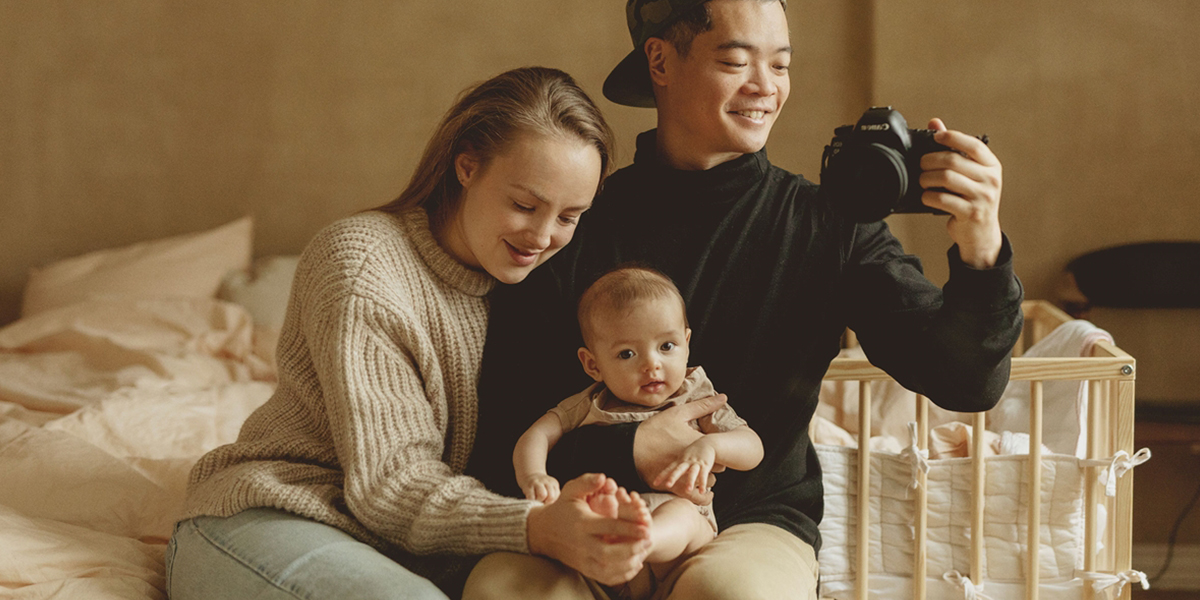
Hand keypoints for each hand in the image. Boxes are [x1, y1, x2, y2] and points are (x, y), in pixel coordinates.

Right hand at [526, 474, 651, 585]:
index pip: (608, 527)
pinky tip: (634, 564)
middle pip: (607, 553)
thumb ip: (587, 481)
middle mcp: (581, 544)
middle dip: (631, 548)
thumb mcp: (571, 490)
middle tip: (648, 540)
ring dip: (629, 563)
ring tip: (644, 552)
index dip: (629, 528)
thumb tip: (604, 477)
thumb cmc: (562, 507)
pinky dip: (621, 575)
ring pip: (607, 569)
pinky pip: (604, 577)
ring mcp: (582, 559)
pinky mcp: (583, 568)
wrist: (543, 531)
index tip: (647, 527)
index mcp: (581, 523)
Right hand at [634, 394, 726, 503]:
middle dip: (713, 464)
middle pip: (717, 467)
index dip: (717, 451)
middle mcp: (694, 461)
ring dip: (705, 478)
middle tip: (705, 461)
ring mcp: (686, 475)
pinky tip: (701, 491)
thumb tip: (723, 396)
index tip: (711, 449)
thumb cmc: (655, 429)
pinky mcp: (676, 487)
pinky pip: (696, 496)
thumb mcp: (678, 413)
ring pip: (708, 482)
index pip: (720, 451)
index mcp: (697, 443)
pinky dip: (701, 495)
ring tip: (699, 473)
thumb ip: (703, 406)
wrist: (632, 447)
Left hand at [653, 438, 716, 501]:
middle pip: (678, 470)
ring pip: (692, 472)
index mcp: (680, 461)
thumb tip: (666, 476)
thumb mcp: (682, 457)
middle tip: (668, 485)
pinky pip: (703, 475)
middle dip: (673, 477)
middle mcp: (686, 462)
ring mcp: (696, 463)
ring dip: (690, 481)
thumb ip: (676, 466)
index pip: (669, 469)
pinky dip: (703, 484)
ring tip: (688, 490)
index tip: (655, 483)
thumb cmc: (693, 453)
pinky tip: (702, 492)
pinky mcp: (705, 465)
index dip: (662, 476)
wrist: (707, 443)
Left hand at [920, 118, 1003, 268]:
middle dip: (930, 161)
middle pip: (953, 161)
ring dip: (926, 179)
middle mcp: (991, 180)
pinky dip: (928, 196)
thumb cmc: (972, 198)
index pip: (973, 145)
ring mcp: (982, 197)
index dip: (952, 137)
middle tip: (921, 165)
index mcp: (992, 166)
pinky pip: (942, 199)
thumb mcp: (970, 174)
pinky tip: (926, 196)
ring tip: (922, 181)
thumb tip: (935, 123)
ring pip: (946, 178)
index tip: (936, 137)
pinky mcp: (971, 213)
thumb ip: (954, 149)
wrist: (981, 233)